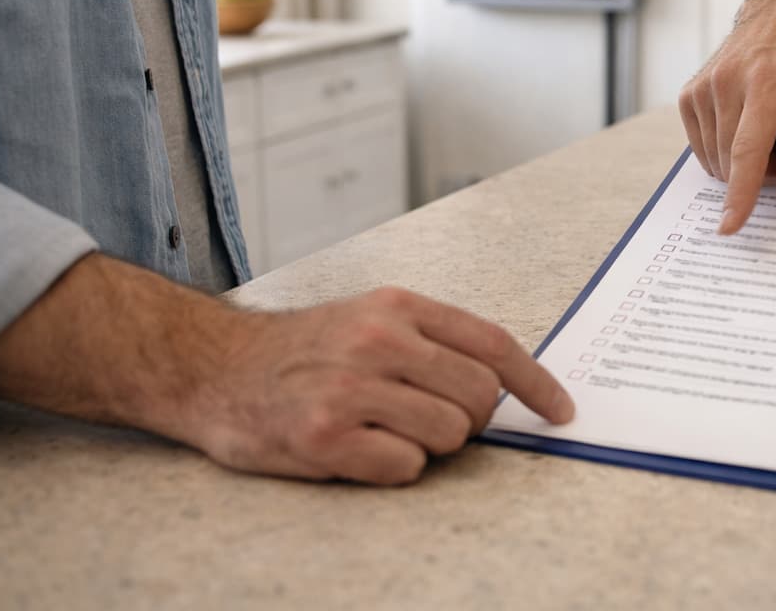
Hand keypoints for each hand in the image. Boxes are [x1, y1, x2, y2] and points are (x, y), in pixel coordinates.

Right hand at [187, 286, 573, 483]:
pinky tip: (357, 448)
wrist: (213, 367)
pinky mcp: (324, 437)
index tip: (562, 411)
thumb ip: (432, 340)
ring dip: (428, 444)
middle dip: (469, 419)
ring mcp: (350, 389)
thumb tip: (504, 383)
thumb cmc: (301, 351)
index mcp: (397, 307)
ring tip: (382, 428)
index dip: (538, 384)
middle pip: (480, 397)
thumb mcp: (369, 317)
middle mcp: (377, 341)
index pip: (493, 345)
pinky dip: (393, 468)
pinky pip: (406, 468)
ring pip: (448, 435)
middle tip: (428, 418)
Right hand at [678, 0, 775, 233]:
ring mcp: (702, 87)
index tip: (730, 225)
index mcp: (767, 83)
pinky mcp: (688, 95)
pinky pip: (702, 148)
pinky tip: (744, 122)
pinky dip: (725, 149)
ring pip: (715, 160)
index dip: (740, 193)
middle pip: (733, 161)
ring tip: (767, 123)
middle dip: (761, 169)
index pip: (748, 150)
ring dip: (742, 159)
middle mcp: (727, 83)